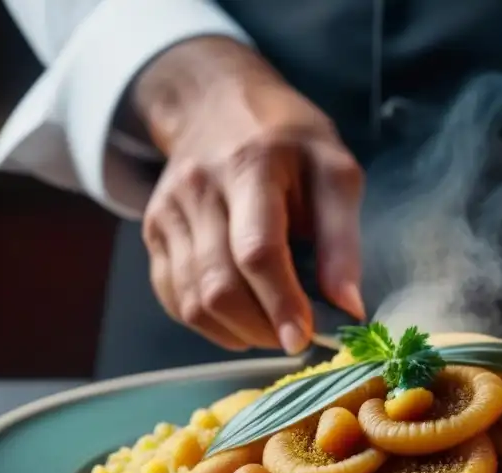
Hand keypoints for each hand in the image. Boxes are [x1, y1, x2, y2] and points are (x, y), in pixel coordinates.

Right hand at [136, 38, 364, 353]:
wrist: (215, 104)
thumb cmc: (288, 141)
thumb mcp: (334, 171)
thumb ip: (342, 239)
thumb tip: (348, 307)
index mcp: (250, 166)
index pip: (257, 250)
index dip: (281, 303)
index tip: (303, 339)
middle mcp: (198, 189)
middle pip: (219, 285)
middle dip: (262, 327)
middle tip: (296, 337)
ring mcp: (168, 213)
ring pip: (192, 301)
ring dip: (238, 332)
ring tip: (273, 328)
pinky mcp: (153, 232)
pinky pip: (173, 299)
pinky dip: (210, 324)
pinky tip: (241, 318)